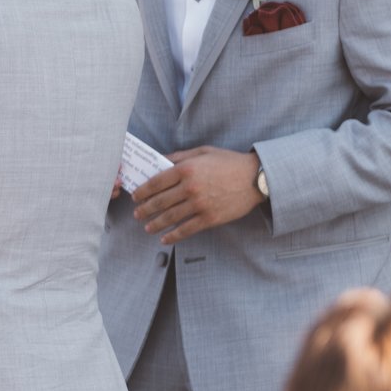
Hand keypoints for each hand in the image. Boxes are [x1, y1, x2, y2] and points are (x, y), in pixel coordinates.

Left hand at [132, 147, 264, 245]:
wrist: (255, 178)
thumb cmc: (229, 162)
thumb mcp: (203, 152)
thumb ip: (180, 156)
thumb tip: (159, 160)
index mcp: (186, 169)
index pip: (156, 182)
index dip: (143, 191)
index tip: (135, 197)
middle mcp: (190, 187)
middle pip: (159, 202)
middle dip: (145, 210)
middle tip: (137, 214)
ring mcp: (199, 204)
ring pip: (170, 217)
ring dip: (155, 224)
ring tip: (147, 227)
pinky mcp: (209, 218)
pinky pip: (186, 229)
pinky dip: (173, 235)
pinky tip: (164, 239)